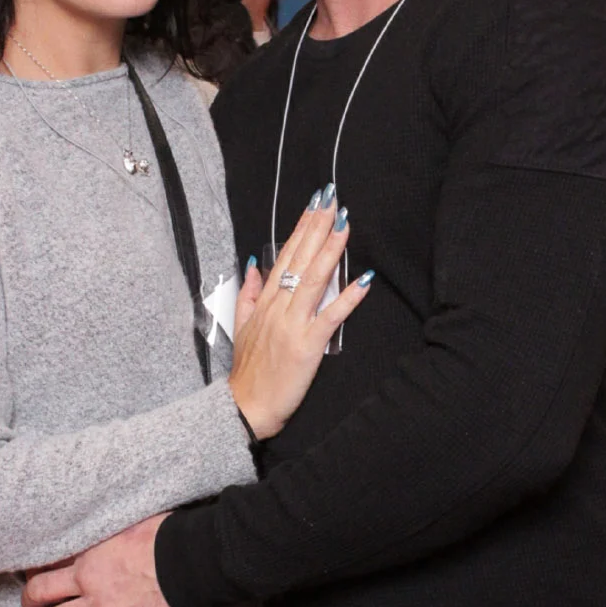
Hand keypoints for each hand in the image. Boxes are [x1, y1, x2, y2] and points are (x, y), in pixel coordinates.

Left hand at [21, 515, 187, 606]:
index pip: (50, 559)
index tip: (33, 572)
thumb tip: (114, 529)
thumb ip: (112, 534)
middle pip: (41, 592)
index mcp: (90, 551)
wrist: (193, 562)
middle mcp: (88, 581)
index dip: (37, 567)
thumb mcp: (131, 523)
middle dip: (32, 601)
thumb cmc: (169, 538)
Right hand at [227, 186, 371, 438]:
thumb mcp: (242, 326)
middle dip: (318, 227)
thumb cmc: (247, 371)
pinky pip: (330, 317)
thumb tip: (253, 264)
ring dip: (330, 251)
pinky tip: (363, 280)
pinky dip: (347, 297)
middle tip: (333, 200)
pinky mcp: (307, 345)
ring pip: (313, 280)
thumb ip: (248, 293)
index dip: (302, 228)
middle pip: (300, 259)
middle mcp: (279, 307)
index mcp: (266, 301)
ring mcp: (293, 325)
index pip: (286, 255)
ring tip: (344, 225)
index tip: (315, 204)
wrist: (244, 406)